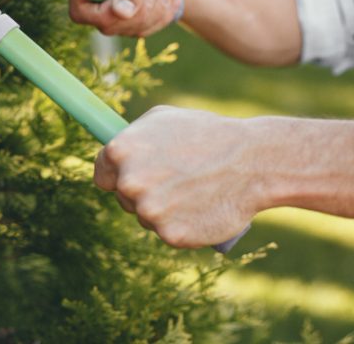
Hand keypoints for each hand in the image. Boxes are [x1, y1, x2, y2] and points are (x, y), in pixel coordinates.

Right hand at [69, 0, 184, 36]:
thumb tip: (122, 13)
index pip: (79, 10)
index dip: (103, 14)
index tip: (128, 4)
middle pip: (107, 24)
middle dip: (139, 13)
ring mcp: (107, 11)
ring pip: (127, 29)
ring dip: (154, 14)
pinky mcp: (123, 20)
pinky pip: (141, 31)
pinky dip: (159, 18)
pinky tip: (168, 0)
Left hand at [94, 106, 264, 247]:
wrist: (251, 161)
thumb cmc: (206, 134)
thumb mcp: (162, 118)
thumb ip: (132, 136)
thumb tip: (113, 151)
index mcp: (120, 151)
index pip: (102, 175)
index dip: (117, 176)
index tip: (134, 176)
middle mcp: (129, 182)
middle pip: (123, 197)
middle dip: (142, 192)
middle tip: (174, 180)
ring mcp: (149, 211)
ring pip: (146, 217)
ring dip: (163, 210)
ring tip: (192, 190)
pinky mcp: (171, 235)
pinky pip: (168, 233)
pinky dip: (182, 226)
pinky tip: (199, 209)